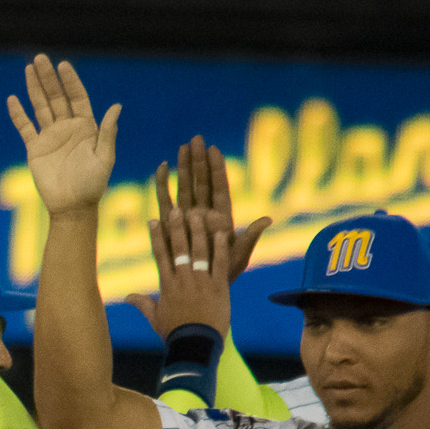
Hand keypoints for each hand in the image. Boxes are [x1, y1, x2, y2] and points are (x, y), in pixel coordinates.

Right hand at [6, 55, 120, 216]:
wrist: (72, 207)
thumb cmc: (92, 185)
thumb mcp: (104, 158)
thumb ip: (107, 132)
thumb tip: (116, 107)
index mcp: (86, 127)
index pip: (77, 97)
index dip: (70, 81)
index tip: (63, 65)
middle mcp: (67, 128)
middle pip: (56, 97)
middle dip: (48, 78)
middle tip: (40, 59)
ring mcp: (50, 137)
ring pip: (40, 107)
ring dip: (34, 88)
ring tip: (29, 68)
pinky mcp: (35, 149)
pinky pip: (25, 128)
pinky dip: (18, 114)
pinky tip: (13, 99)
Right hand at [124, 206, 232, 339]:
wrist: (195, 345)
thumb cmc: (175, 334)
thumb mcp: (155, 318)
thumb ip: (143, 304)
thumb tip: (128, 298)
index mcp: (167, 286)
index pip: (160, 256)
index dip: (157, 237)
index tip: (153, 221)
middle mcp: (183, 280)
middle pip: (179, 249)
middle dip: (177, 228)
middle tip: (176, 210)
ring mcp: (201, 282)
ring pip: (199, 252)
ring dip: (198, 232)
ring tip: (197, 213)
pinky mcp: (219, 288)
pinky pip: (220, 264)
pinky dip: (221, 248)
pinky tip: (222, 232)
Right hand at [166, 137, 270, 283]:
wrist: (201, 289)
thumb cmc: (223, 274)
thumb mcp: (238, 256)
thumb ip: (250, 237)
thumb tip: (267, 219)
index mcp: (221, 217)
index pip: (219, 187)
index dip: (217, 169)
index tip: (213, 150)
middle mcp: (204, 213)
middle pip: (201, 182)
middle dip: (198, 161)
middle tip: (196, 139)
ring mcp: (187, 217)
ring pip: (185, 187)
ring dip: (183, 167)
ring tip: (181, 147)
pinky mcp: (171, 224)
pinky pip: (166, 201)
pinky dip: (164, 185)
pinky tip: (162, 168)